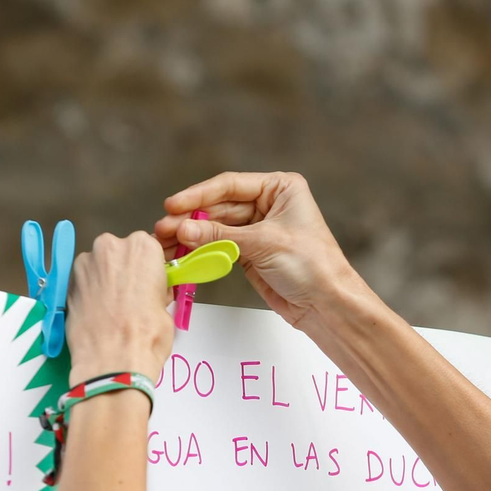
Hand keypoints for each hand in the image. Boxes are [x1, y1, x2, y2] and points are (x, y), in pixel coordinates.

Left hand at [66, 232, 173, 387]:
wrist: (113, 360)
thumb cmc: (147, 335)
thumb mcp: (165, 308)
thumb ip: (155, 290)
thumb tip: (149, 293)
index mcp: (143, 247)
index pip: (148, 248)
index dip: (148, 269)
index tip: (149, 284)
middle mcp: (111, 246)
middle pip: (120, 253)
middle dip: (124, 271)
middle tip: (130, 298)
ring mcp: (85, 262)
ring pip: (99, 266)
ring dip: (104, 280)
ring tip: (111, 309)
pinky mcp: (67, 282)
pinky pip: (83, 281)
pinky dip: (88, 292)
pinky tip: (97, 313)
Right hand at [154, 172, 372, 329]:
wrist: (327, 305)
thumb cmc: (311, 265)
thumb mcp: (263, 244)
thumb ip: (220, 236)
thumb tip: (182, 229)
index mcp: (280, 188)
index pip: (230, 185)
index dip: (199, 195)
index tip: (173, 205)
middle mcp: (269, 204)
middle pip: (220, 206)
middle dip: (191, 218)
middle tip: (163, 228)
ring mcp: (258, 229)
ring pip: (217, 228)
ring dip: (192, 235)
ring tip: (165, 242)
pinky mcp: (250, 254)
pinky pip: (220, 247)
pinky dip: (202, 251)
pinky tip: (182, 252)